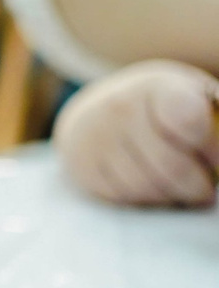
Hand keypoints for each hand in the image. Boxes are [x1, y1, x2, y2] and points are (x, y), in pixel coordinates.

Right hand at [54, 59, 218, 206]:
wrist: (97, 111)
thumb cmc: (161, 108)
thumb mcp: (191, 94)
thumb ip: (216, 112)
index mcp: (157, 88)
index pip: (189, 120)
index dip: (213, 149)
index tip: (217, 158)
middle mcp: (120, 108)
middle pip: (171, 166)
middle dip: (198, 186)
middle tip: (206, 188)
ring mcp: (96, 138)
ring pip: (146, 187)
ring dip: (171, 196)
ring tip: (181, 189)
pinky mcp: (81, 165)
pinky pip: (123, 197)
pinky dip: (145, 199)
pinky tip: (152, 187)